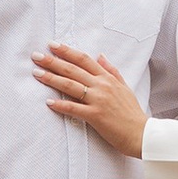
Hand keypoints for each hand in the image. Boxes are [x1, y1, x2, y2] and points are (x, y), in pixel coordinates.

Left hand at [34, 42, 146, 156]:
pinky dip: (60, 105)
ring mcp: (98, 100)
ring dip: (52, 78)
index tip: (53, 45)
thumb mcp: (124, 86)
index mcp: (107, 78)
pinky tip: (48, 102)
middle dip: (53, 61)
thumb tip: (100, 56)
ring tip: (37, 73)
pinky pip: (74, 109)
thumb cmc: (132, 112)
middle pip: (73, 70)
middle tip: (36, 56)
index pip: (84, 59)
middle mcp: (101, 86)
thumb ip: (111, 70)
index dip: (67, 51)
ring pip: (71, 86)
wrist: (141, 133)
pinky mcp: (95, 116)